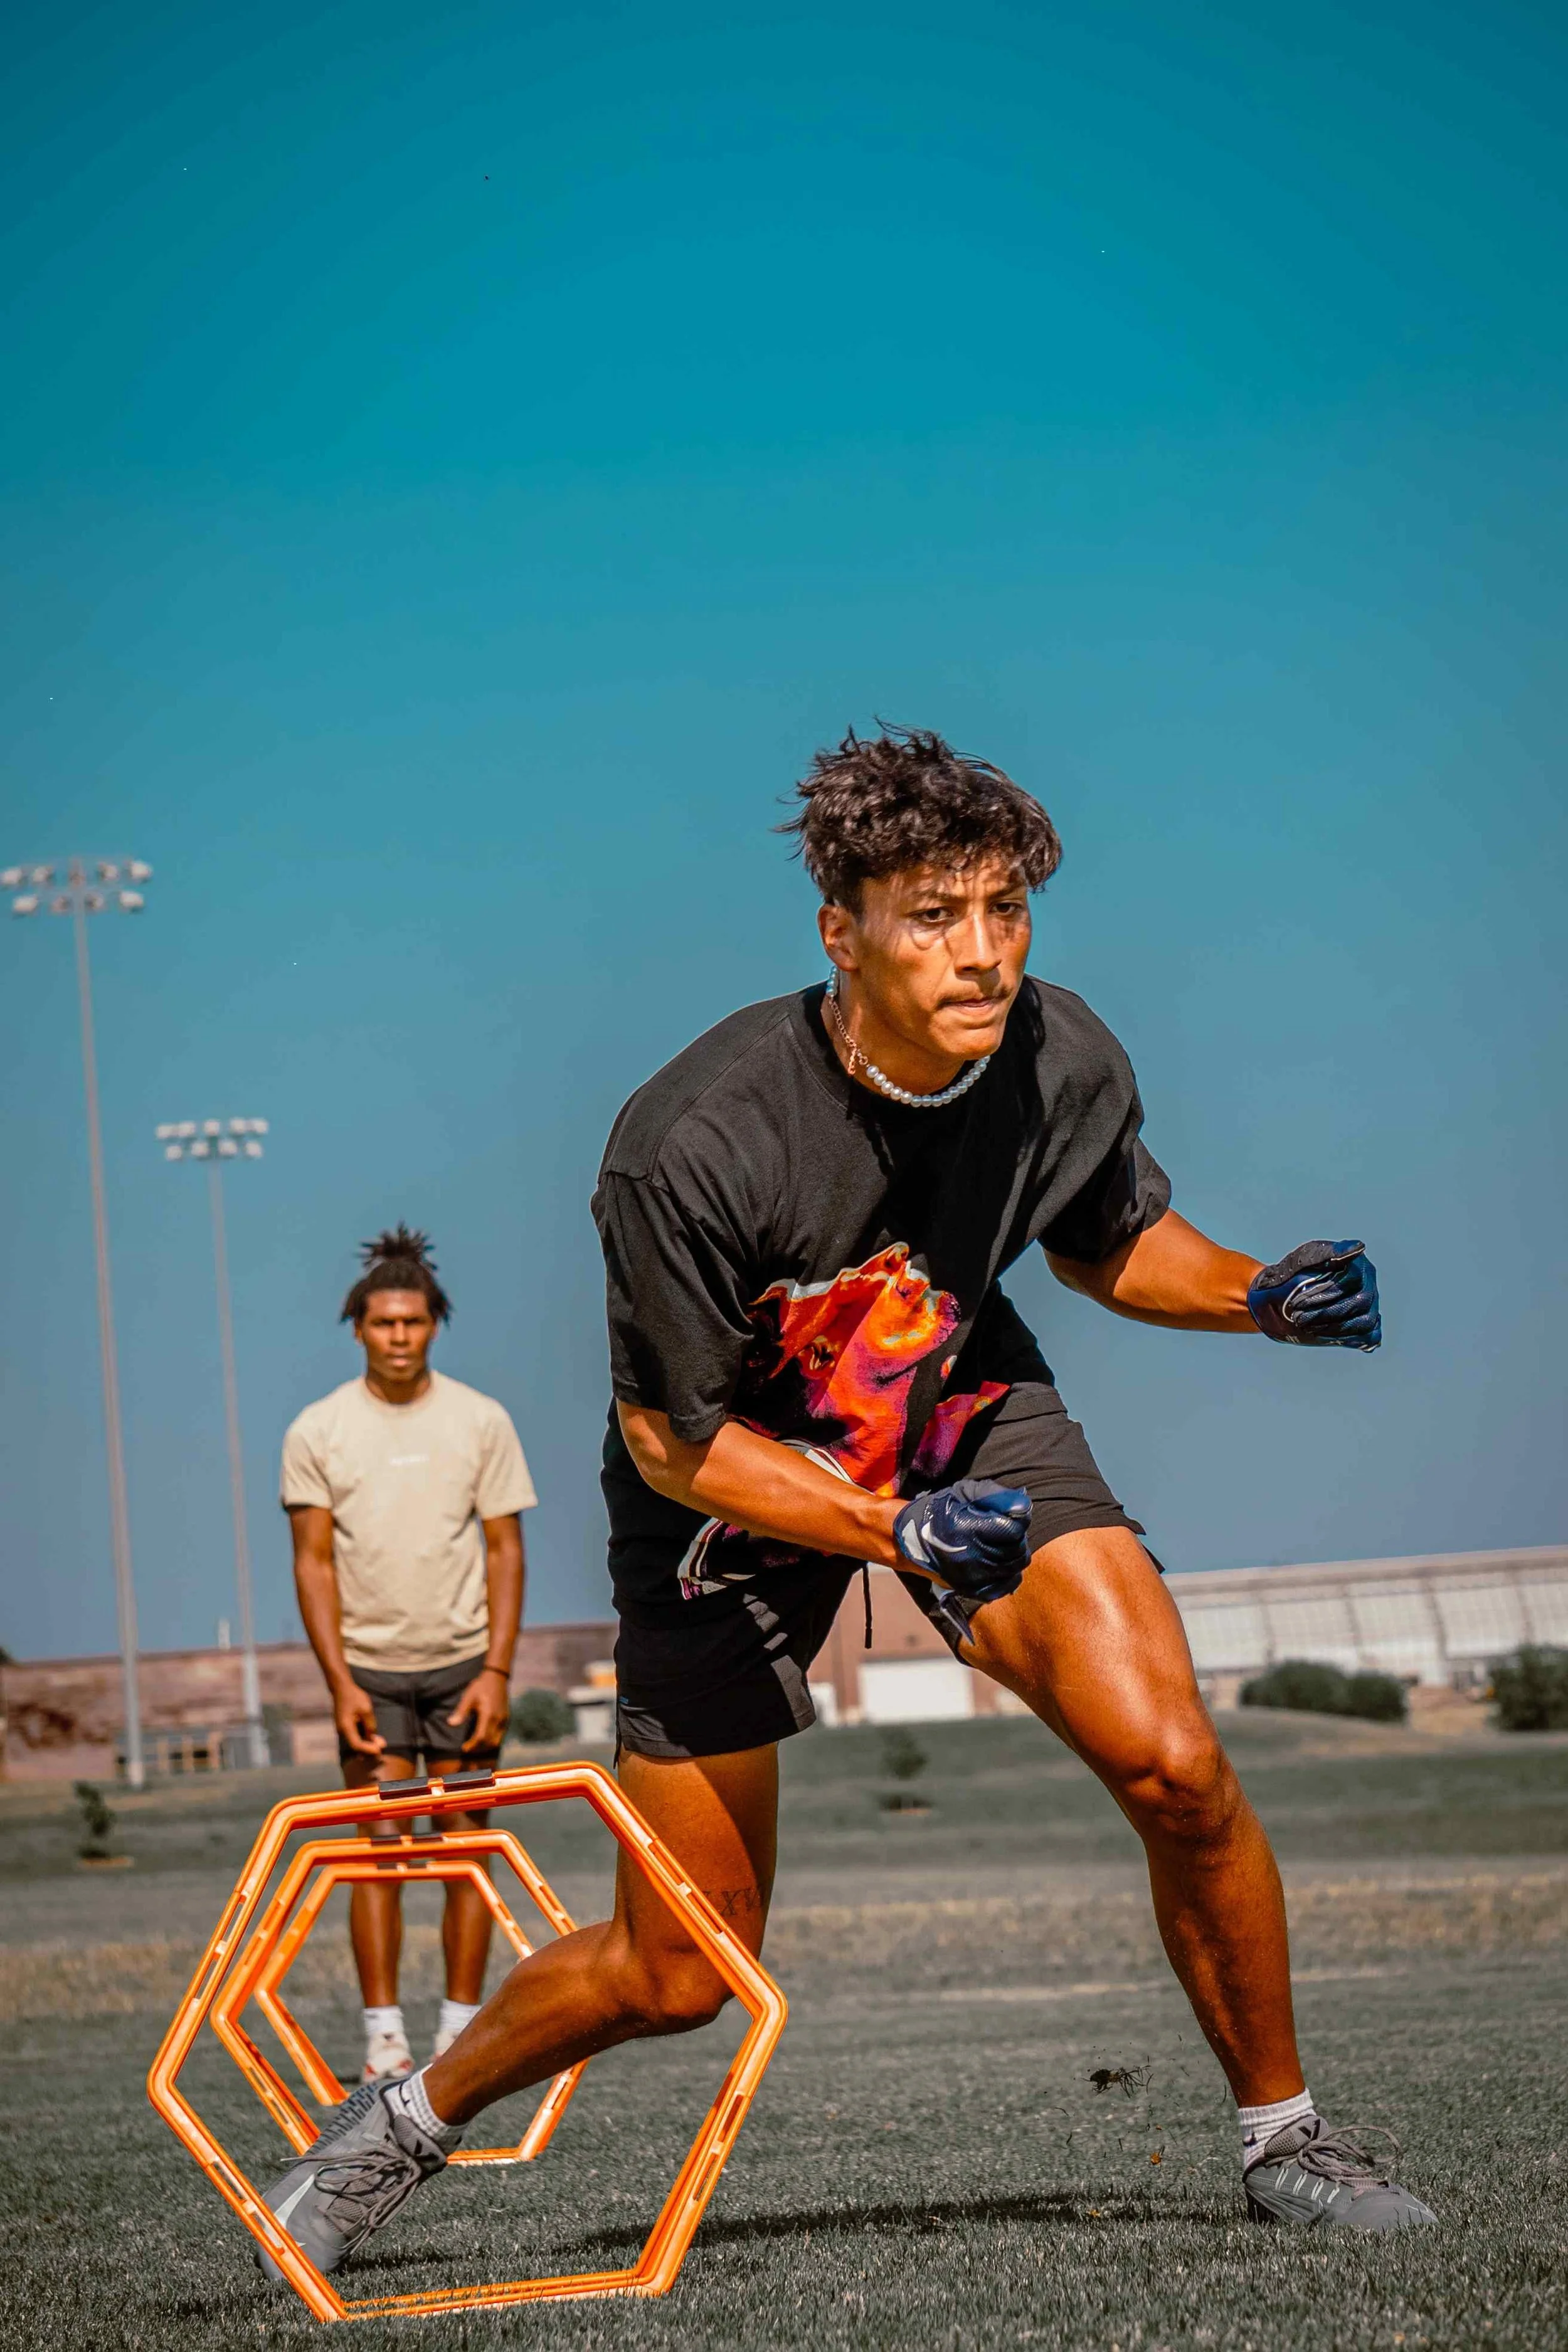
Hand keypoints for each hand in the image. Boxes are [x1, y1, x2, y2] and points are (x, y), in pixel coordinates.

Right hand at [334, 1681, 384, 1757]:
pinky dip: (363, 1739)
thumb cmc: (354, 1697)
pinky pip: (354, 1737)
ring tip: (380, 1745)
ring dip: (367, 1745)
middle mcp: (342, 1731)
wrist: (342, 1688)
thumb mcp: (366, 1710)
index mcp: (346, 1728)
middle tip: (382, 1751)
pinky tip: (373, 1739)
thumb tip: (374, 1740)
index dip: (368, 1750)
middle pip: (355, 1746)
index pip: (357, 1745)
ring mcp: (343, 1730)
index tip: (379, 1750)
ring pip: (355, 1742)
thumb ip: (370, 1726)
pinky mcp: (345, 1727)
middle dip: (369, 1750)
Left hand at [454, 1666, 511, 1751]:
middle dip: (478, 1748)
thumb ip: (461, 1711)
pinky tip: (483, 1737)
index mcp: (488, 1715)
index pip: (481, 1737)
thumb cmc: (481, 1686)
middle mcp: (498, 1719)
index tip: (464, 1748)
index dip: (472, 1745)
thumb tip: (451, 1723)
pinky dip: (491, 1740)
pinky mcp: (506, 1718)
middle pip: (489, 1742)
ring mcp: (504, 1720)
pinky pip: (500, 1735)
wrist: (497, 1677)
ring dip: (486, 1746)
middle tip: (468, 1748)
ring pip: (497, 1741)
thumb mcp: (468, 1697)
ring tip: (475, 1745)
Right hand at [893, 1478, 1033, 1603]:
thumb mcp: (964, 1492)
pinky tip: (1000, 1561)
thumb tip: (1023, 1505)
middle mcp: (972, 1557)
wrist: (909, 1540)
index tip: (1011, 1515)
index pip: (1014, 1530)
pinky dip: (1009, 1573)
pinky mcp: (973, 1590)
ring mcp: (973, 1577)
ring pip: (1014, 1567)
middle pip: (1017, 1549)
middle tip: (1004, 1528)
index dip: (1017, 1519)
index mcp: (969, 1530)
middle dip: (1016, 1536)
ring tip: (1001, 1543)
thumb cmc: (939, 1512)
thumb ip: (995, 1496)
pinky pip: (1007, 1584)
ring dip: (1013, 1553)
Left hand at [1247, 1239, 1380, 1350]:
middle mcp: (1368, 1284)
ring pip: (1364, 1321)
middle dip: (1326, 1313)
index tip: (1299, 1302)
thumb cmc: (1293, 1275)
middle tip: (1298, 1317)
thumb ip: (1328, 1253)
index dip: (1327, 1292)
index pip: (1353, 1278)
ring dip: (1332, 1327)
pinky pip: (1368, 1335)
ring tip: (1305, 1325)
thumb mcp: (1303, 1260)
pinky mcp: (1366, 1325)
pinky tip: (1322, 1333)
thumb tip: (1358, 1247)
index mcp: (1356, 1264)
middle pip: (1360, 1302)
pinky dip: (1347, 1337)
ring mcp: (1370, 1305)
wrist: (1281, 1299)